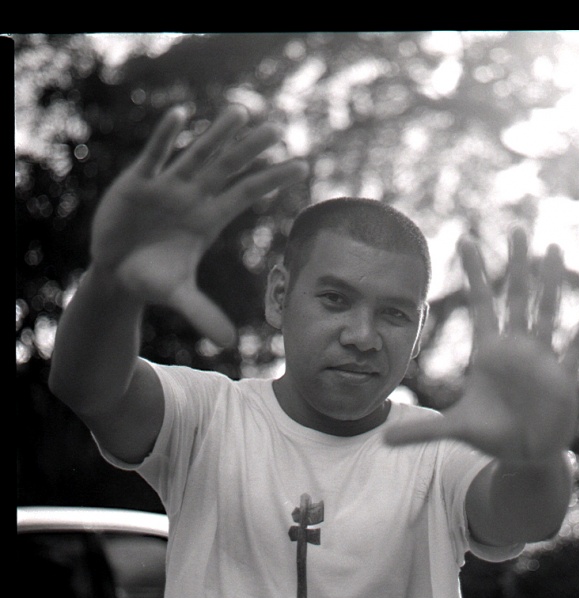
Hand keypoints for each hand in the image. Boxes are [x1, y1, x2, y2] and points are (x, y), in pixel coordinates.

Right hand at [90, 105, 307, 346]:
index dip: (273, 180)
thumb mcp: (177, 295)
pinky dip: (166, 137)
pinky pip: (155, 156)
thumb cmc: (151, 281)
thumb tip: (229, 343)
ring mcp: (167, 187)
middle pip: (228, 168)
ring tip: (240, 112)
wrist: (115, 273)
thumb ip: (202, 313)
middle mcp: (193, 198)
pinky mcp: (138, 182)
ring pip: (196, 155)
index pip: (248, 194)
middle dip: (251, 149)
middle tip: (277, 128)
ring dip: (216, 135)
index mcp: (209, 220)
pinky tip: (181, 115)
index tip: (303, 166)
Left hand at [385, 227, 578, 465]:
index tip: (467, 239)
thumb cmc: (493, 436)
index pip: (480, 303)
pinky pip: (577, 344)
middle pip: (516, 297)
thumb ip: (422, 432)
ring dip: (551, 282)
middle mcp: (517, 348)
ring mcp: (542, 359)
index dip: (475, 273)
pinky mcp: (564, 376)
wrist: (526, 456)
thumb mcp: (455, 430)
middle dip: (516, 264)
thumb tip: (382, 442)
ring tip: (553, 249)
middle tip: (517, 229)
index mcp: (489, 352)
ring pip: (547, 311)